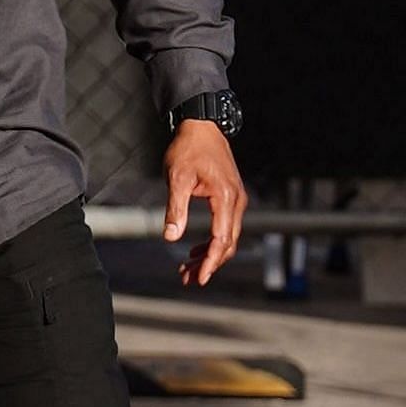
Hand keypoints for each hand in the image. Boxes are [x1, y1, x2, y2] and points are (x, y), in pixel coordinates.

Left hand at [162, 119, 247, 285]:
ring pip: (227, 237)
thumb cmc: (188, 149)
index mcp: (226, 198)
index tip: (200, 278)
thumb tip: (170, 236)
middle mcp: (237, 202)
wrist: (202, 127)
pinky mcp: (231, 198)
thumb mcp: (177, 178)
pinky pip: (224, 227)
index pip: (221, 239)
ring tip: (188, 270)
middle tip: (188, 279)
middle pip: (227, 243)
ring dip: (209, 255)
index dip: (210, 261)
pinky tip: (194, 251)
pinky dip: (211, 242)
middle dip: (208, 263)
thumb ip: (175, 208)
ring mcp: (236, 200)